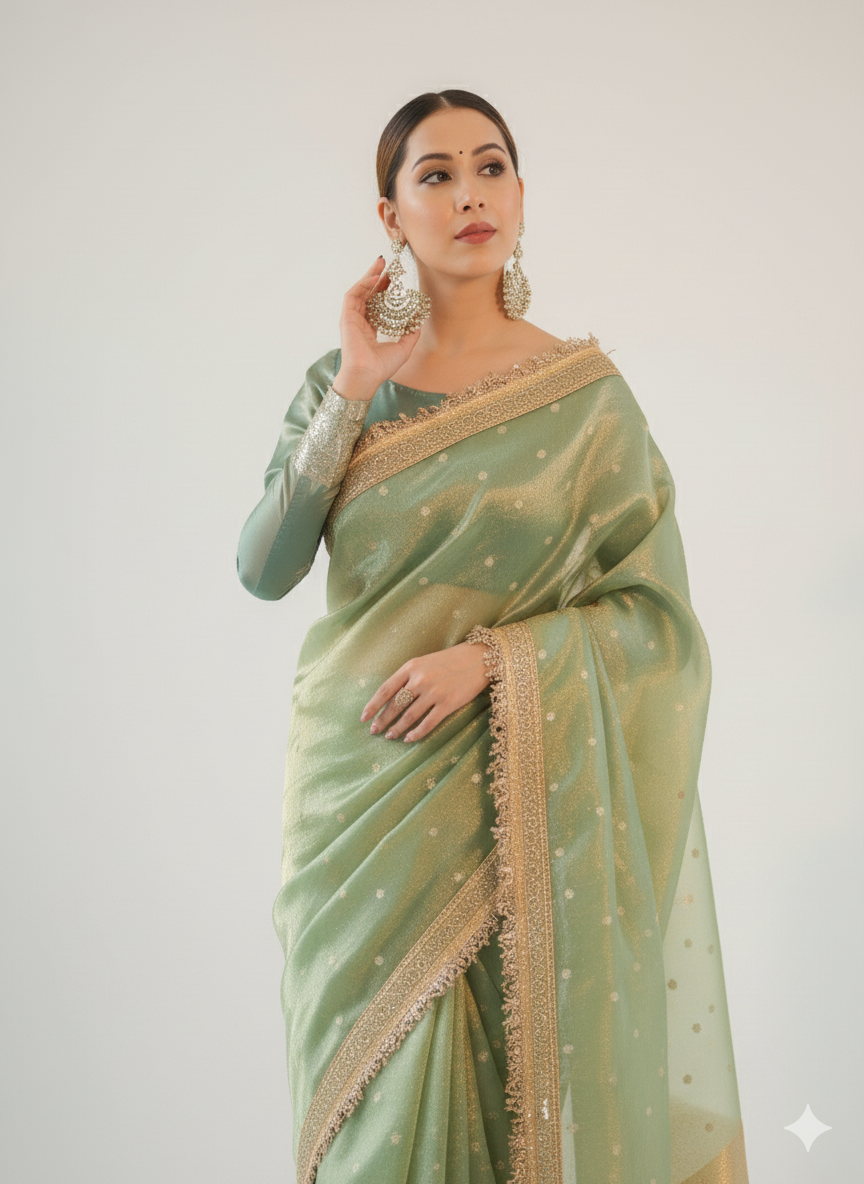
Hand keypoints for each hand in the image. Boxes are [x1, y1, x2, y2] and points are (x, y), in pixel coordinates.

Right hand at [332, 255, 422, 399]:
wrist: (367, 375)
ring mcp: (352, 319)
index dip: (385, 291)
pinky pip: (353, 295)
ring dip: (370, 276)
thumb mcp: (404, 348)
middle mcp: (360, 322)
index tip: (395, 280)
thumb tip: (419, 321)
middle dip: (378, 278)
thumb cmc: (382, 367)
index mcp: (370, 329)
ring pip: (360, 291)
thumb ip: (411, 334)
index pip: (378, 304)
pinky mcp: (347, 317)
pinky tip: (375, 277)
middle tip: (388, 265)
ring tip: (381, 263)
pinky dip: (363, 284)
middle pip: (369, 294)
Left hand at [360, 642, 491, 742]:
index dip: (373, 706)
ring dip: (397, 728)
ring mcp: (434, 692)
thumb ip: (408, 677)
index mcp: (411, 667)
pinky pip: (427, 723)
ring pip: (409, 716)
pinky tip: (408, 739)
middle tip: (374, 731)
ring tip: (389, 736)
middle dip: (382, 720)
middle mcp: (420, 680)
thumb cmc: (449, 661)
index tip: (364, 718)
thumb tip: (391, 698)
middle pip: (395, 705)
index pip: (385, 690)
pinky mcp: (448, 704)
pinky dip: (416, 733)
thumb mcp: (424, 662)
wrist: (478, 659)